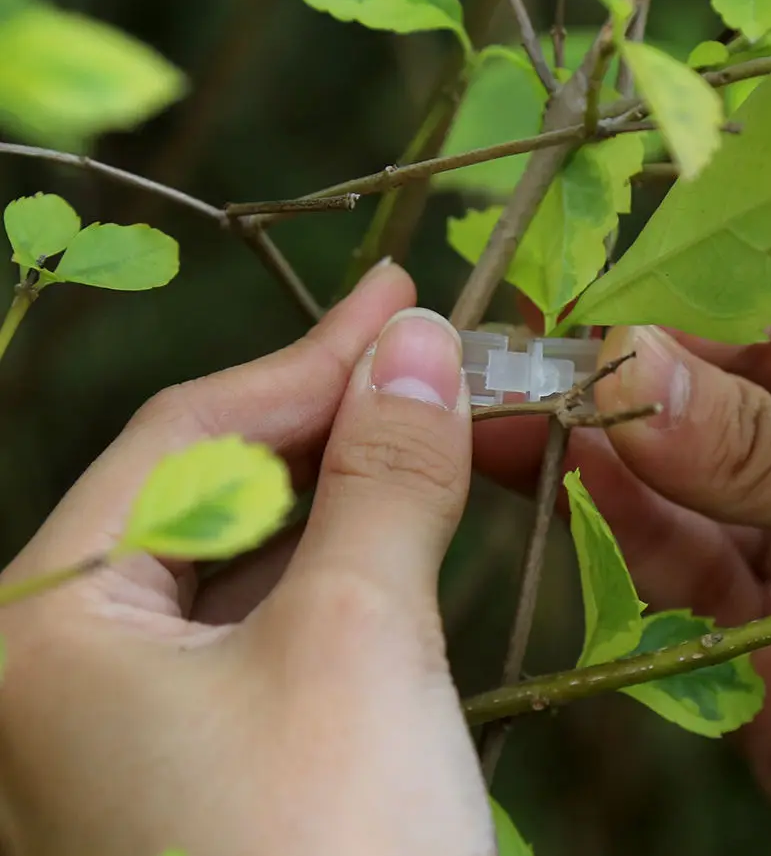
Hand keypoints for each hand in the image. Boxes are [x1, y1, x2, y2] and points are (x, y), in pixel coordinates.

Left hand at [0, 262, 492, 855]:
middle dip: (335, 414)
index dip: (312, 355)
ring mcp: (137, 720)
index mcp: (50, 626)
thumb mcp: (361, 644)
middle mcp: (69, 667)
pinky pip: (276, 622)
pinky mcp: (209, 759)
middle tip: (432, 352)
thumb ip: (385, 477)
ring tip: (434, 419)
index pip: (196, 435)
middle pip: (219, 488)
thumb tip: (420, 341)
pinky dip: (350, 563)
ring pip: (252, 555)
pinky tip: (406, 527)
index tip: (402, 296)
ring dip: (351, 485)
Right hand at [475, 305, 770, 855]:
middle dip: (606, 382)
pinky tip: (561, 484)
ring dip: (587, 452)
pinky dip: (613, 530)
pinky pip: (668, 572)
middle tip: (510, 364)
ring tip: (507, 417)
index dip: (668, 312)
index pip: (756, 324)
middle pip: (693, 402)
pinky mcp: (742, 638)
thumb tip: (626, 370)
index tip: (581, 313)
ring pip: (664, 487)